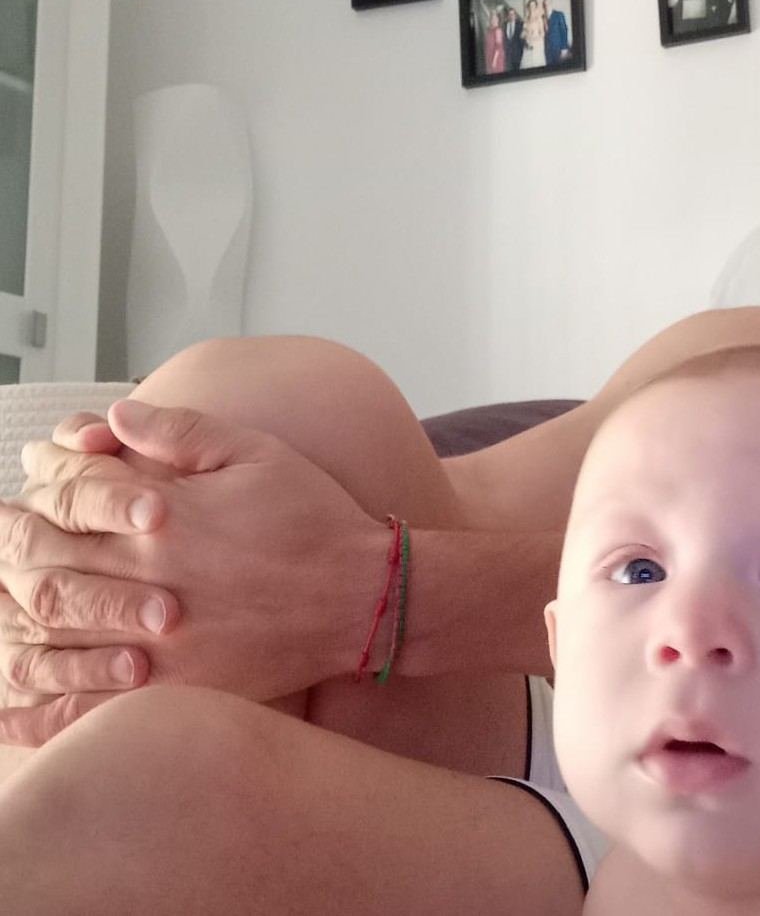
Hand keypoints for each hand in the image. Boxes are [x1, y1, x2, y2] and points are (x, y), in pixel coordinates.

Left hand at [0, 399, 386, 745]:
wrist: (363, 597)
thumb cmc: (314, 517)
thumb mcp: (257, 453)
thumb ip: (181, 432)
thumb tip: (113, 416)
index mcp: (165, 513)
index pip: (74, 489)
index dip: (47, 476)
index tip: (34, 470)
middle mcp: (148, 575)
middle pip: (45, 556)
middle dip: (8, 539)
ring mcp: (153, 638)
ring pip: (50, 624)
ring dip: (10, 606)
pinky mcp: (171, 686)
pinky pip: (83, 701)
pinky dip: (37, 703)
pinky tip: (11, 700)